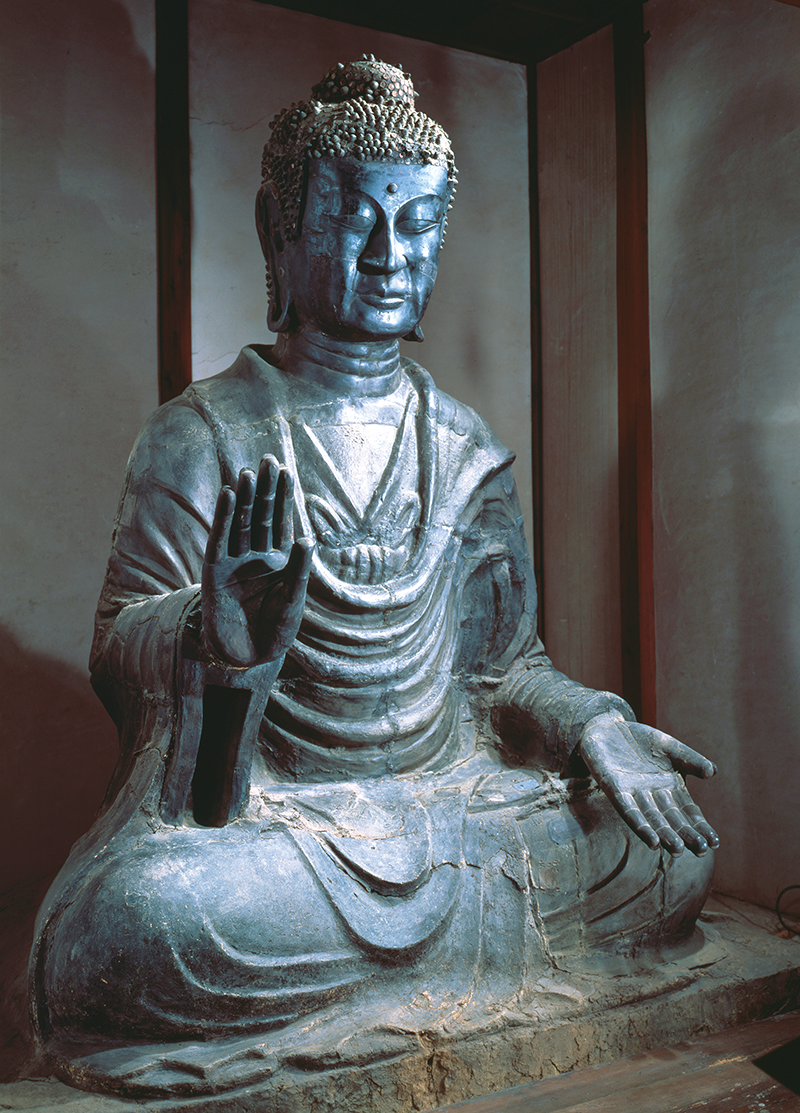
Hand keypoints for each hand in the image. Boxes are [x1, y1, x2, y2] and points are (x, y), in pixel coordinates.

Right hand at [201, 456, 312, 666]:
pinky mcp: (215, 572)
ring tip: (248, 473)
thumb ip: (299, 570)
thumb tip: (310, 539)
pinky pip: (220, 540)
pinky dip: (224, 518)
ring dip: (245, 499)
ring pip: (241, 523)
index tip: (286, 471)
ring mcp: (235, 562)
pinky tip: (229, 497)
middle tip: (267, 459)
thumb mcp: (293, 599)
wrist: (248, 656)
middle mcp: (257, 556)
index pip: (282, 522)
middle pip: (262, 516)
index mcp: (280, 560)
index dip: (284, 497)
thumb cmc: (276, 630)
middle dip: (265, 489)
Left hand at [579, 712, 718, 856]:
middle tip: (700, 851)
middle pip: (671, 819)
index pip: (688, 811)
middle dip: (686, 835)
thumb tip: (713, 773)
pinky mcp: (614, 789)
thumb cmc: (641, 741)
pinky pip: (628, 810)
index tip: (715, 842)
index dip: (700, 827)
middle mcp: (653, 795)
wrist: (608, 726)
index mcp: (670, 787)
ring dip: (664, 835)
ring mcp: (633, 794)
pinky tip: (651, 841)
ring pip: (652, 819)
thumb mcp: (670, 747)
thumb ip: (690, 759)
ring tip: (678, 850)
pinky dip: (640, 825)